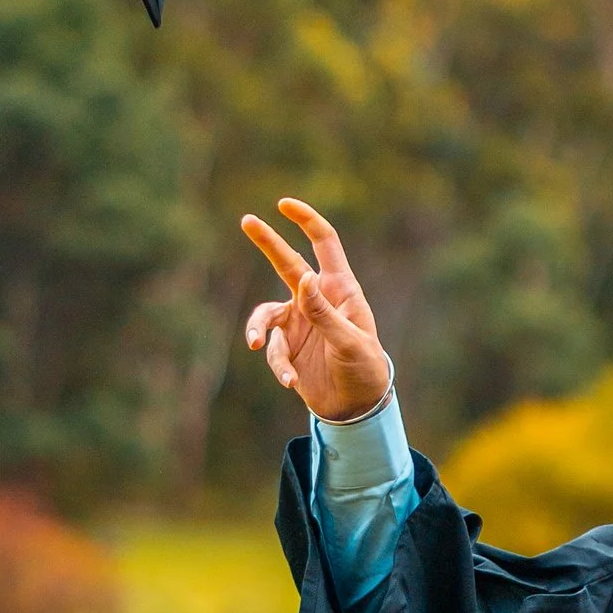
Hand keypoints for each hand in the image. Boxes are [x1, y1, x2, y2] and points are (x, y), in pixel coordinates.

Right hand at [239, 198, 392, 421]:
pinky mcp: (288, 347)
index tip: (284, 205)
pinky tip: (291, 383)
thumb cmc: (364, 368)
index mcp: (340, 289)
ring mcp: (299, 322)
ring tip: (257, 345)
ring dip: (259, 330)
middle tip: (247, 220)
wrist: (357, 407)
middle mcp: (316, 299)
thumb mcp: (349, 341)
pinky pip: (273, 351)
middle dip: (267, 242)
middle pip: (287, 264)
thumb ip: (323, 312)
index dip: (306, 221)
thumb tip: (303, 279)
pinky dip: (278, 366)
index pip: (324, 244)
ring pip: (267, 316)